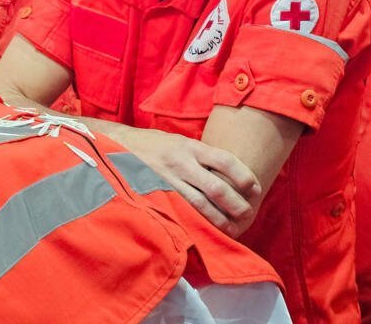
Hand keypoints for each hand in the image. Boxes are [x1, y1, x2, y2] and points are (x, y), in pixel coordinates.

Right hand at [117, 128, 261, 236]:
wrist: (115, 145)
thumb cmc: (150, 144)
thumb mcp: (177, 140)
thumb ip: (198, 154)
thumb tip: (226, 170)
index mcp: (189, 146)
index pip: (225, 161)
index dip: (244, 176)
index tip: (255, 189)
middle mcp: (181, 163)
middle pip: (218, 188)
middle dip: (237, 205)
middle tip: (247, 214)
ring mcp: (167, 180)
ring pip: (201, 204)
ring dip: (220, 220)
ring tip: (232, 229)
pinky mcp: (156, 193)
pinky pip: (181, 211)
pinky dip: (196, 222)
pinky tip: (205, 229)